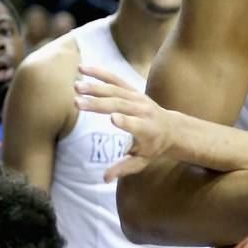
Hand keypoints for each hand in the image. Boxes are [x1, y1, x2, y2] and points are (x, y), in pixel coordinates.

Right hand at [73, 64, 180, 181]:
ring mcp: (138, 98)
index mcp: (147, 130)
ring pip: (115, 90)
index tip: (112, 118)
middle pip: (119, 105)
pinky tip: (81, 68)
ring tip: (75, 86)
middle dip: (98, 104)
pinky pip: (115, 79)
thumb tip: (104, 179)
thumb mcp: (142, 161)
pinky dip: (99, 73)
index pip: (135, 125)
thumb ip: (124, 168)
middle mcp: (143, 111)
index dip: (126, 122)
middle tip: (77, 102)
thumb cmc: (153, 148)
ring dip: (94, 87)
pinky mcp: (133, 89)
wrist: (171, 128)